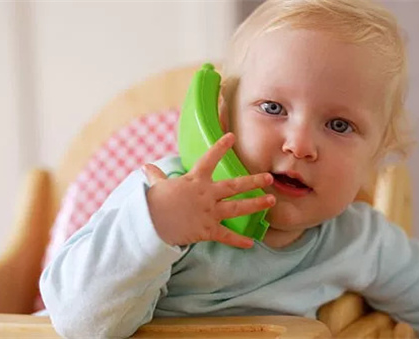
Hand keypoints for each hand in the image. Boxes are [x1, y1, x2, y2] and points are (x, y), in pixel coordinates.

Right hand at [142, 133, 274, 247]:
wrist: (151, 225)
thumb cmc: (153, 204)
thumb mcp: (156, 187)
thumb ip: (156, 176)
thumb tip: (146, 167)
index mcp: (194, 180)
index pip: (209, 159)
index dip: (220, 147)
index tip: (232, 137)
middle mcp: (206, 194)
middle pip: (234, 186)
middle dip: (253, 181)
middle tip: (269, 177)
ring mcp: (209, 212)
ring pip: (238, 207)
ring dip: (256, 204)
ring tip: (272, 201)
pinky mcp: (208, 230)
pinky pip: (227, 236)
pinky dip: (239, 241)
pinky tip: (251, 243)